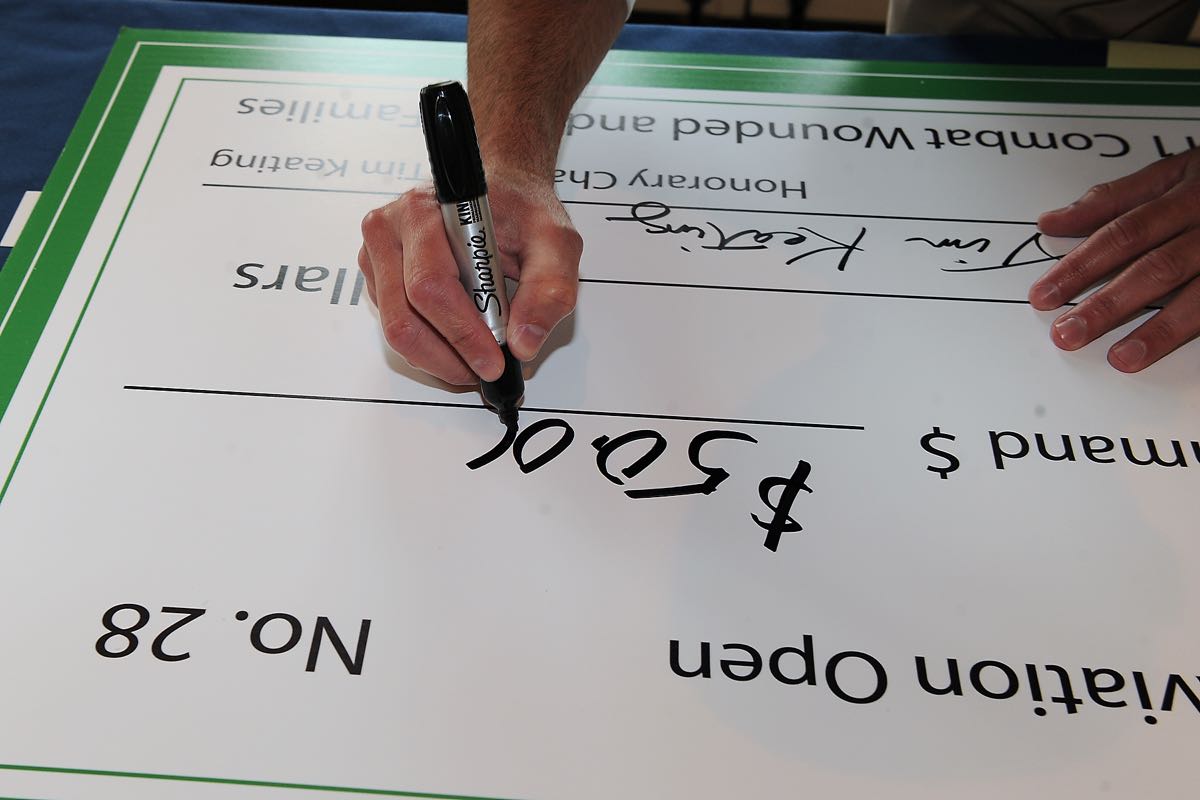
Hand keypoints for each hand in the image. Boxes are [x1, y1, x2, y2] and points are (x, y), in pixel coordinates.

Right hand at [358, 169, 581, 384]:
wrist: (501, 192)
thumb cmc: (520, 209)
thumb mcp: (555, 242)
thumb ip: (549, 290)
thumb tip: (524, 342)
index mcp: (424, 211)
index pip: (432, 287)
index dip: (462, 333)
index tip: (493, 360)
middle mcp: (390, 230)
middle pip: (404, 318)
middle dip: (450, 357)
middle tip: (486, 369)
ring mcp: (377, 256)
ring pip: (397, 330)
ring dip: (440, 358)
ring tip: (477, 358)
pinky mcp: (378, 277)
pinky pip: (397, 328)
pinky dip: (431, 348)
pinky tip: (460, 341)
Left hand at [1029, 147, 1199, 371]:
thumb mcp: (1175, 173)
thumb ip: (1113, 199)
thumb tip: (1051, 222)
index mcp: (1187, 194)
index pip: (1123, 233)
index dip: (1081, 265)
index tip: (1044, 295)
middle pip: (1155, 268)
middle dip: (1108, 304)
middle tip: (1067, 333)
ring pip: (1199, 294)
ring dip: (1159, 329)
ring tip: (1121, 358)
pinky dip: (1199, 327)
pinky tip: (1170, 352)